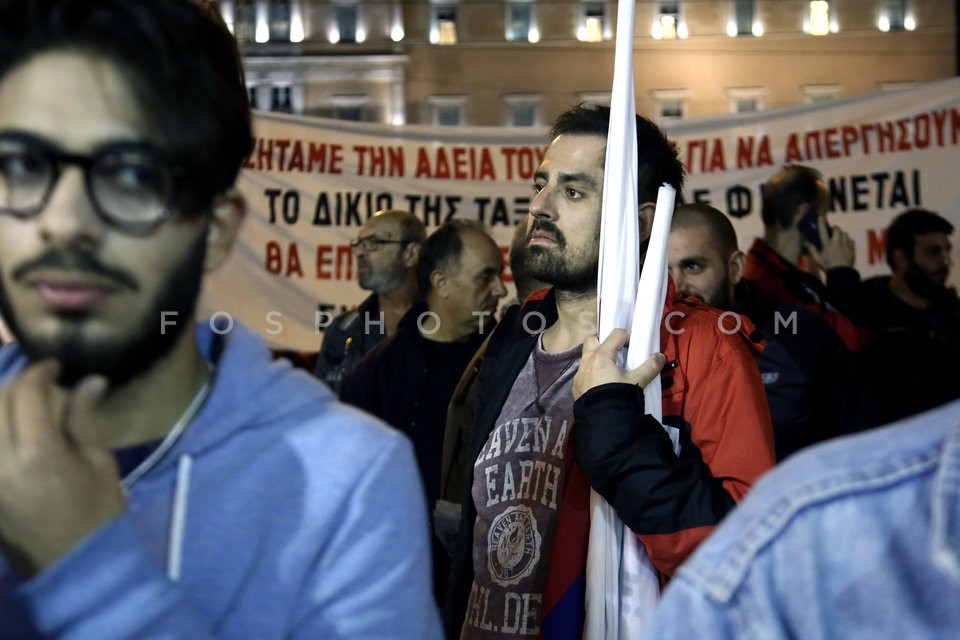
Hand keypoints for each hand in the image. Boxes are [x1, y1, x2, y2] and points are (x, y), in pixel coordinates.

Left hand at [0, 361, 123, 575]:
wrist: (76, 567)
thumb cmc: (98, 514)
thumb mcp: (100, 465)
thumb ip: (85, 421)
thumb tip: (89, 380)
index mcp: (39, 453)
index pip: (27, 394)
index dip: (39, 372)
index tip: (54, 367)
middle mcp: (2, 463)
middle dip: (16, 386)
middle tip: (37, 384)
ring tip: (17, 407)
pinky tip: (6, 433)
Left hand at [573, 328, 665, 399]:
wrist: (603, 420)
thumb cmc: (619, 395)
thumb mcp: (638, 381)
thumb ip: (650, 367)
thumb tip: (661, 356)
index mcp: (602, 355)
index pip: (615, 334)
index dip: (627, 336)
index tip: (634, 346)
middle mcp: (587, 361)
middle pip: (592, 340)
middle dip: (603, 341)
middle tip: (616, 351)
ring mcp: (579, 374)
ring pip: (586, 358)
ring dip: (597, 359)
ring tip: (610, 369)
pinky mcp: (576, 386)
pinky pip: (583, 374)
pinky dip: (592, 374)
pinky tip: (602, 384)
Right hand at [804, 217, 854, 269]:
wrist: (841, 273)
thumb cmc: (827, 266)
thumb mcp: (817, 259)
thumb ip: (812, 249)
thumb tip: (805, 242)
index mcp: (827, 245)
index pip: (823, 231)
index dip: (821, 223)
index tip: (821, 217)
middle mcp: (836, 242)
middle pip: (837, 229)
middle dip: (835, 228)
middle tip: (833, 231)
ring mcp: (845, 245)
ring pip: (845, 234)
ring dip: (842, 234)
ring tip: (839, 238)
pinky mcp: (852, 248)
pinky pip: (851, 240)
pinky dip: (848, 241)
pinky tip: (846, 244)